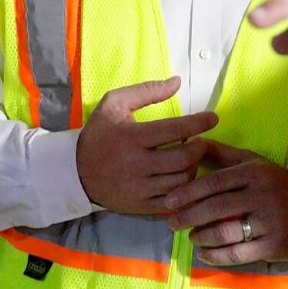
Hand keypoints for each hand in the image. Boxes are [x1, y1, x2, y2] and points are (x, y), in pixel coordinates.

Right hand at [76, 77, 217, 214]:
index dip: (199, 123)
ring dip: (193, 167)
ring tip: (190, 157)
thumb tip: (177, 82)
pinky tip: (181, 176)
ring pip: (181, 181)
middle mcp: (136, 165)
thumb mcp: (114, 104)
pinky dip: (184, 189)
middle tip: (200, 140)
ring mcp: (139, 189)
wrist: (74, 172)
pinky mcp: (140, 206)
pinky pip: (173, 200)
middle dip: (199, 147)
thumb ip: (146, 91)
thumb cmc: (99, 134)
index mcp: (131, 138)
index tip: (213, 118)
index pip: (174, 130)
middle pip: (183, 159)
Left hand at [163, 140, 287, 264]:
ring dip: (201, 236)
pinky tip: (203, 253)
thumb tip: (192, 142)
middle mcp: (262, 195)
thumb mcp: (253, 163)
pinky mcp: (272, 244)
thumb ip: (223, 154)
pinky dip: (215, 255)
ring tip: (190, 237)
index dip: (188, 192)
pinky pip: (237, 253)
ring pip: (226, 232)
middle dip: (188, 216)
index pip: (215, 182)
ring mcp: (269, 221)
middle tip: (171, 223)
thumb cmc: (275, 184)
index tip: (168, 201)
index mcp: (255, 173)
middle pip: (217, 207)